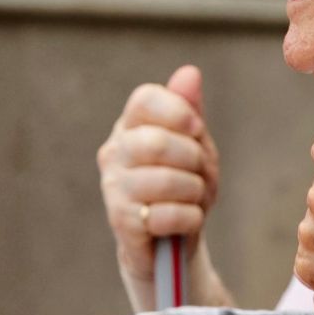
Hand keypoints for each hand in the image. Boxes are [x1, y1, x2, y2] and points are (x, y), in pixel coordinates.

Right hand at [96, 65, 219, 295]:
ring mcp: (114, 187)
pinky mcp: (121, 221)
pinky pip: (168, 214)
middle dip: (194, 160)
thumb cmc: (183, 186)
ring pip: (168, 180)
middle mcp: (115, 152)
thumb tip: (189, 72)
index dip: (177, 111)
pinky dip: (190, 218)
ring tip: (192, 199)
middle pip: (159, 142)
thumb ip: (189, 109)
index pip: (145, 99)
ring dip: (195, 192)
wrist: (170, 242)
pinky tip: (185, 221)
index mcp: (131, 126)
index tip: (196, 129)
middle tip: (199, 173)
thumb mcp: (195, 145)